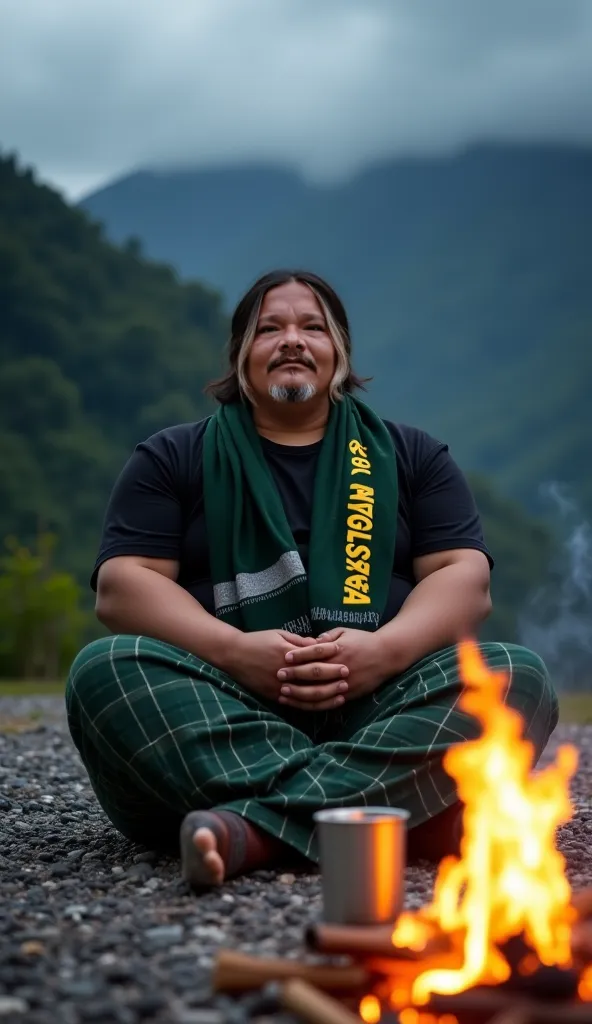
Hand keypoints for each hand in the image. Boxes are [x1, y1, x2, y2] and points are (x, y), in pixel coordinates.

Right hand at [225, 629, 342, 703]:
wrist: (234, 654)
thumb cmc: (258, 640)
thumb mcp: (279, 634)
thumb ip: (299, 641)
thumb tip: (319, 644)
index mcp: (287, 653)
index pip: (313, 656)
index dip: (330, 658)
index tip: (344, 657)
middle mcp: (285, 671)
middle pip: (313, 676)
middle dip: (332, 677)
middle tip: (348, 676)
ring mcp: (279, 685)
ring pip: (307, 694)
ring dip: (326, 695)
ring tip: (340, 695)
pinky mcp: (274, 695)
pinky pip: (296, 704)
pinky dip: (310, 706)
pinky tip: (322, 706)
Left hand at [277, 628, 389, 709]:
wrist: (386, 656)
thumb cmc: (363, 640)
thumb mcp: (345, 631)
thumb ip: (328, 635)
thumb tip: (310, 640)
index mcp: (339, 649)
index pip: (315, 652)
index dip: (299, 654)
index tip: (285, 656)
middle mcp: (341, 667)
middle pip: (314, 672)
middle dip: (295, 674)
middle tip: (278, 674)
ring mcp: (345, 683)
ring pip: (319, 691)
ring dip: (300, 693)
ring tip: (284, 693)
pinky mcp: (349, 694)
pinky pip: (328, 702)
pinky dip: (314, 704)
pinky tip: (301, 704)